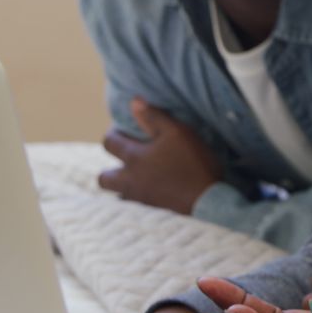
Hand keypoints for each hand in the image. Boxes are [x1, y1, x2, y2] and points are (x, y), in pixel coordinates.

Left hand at [99, 98, 218, 214]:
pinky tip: (153, 190)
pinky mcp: (151, 211)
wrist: (207, 201)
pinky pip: (134, 204)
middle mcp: (130, 180)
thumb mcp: (177, 133)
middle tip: (126, 160)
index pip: (109, 143)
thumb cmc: (192, 163)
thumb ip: (154, 117)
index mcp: (134, 158)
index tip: (124, 131)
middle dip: (110, 167)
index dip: (114, 134)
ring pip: (118, 193)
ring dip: (123, 184)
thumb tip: (133, 101)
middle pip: (104, 178)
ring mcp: (139, 198)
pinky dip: (138, 196)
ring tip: (139, 176)